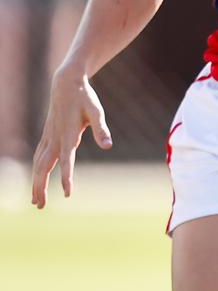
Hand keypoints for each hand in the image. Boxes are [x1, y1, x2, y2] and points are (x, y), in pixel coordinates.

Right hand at [31, 67, 112, 207]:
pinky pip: (38, 156)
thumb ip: (101, 129)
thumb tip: (108, 146)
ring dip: (36, 181)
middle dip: (40, 187)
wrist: (66, 84)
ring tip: (36, 200)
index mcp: (68, 136)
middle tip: (40, 206)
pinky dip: (36, 169)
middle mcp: (54, 139)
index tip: (67, 193)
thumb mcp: (96, 112)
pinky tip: (37, 177)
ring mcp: (48, 137)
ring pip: (38, 164)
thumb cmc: (84, 98)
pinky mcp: (46, 134)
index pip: (67, 161)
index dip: (66, 177)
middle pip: (43, 167)